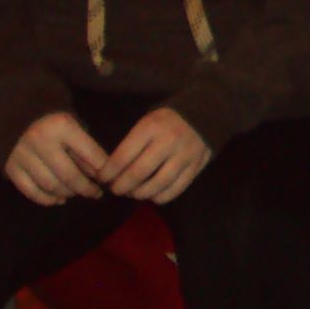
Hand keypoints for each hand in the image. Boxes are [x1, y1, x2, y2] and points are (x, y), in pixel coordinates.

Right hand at [4, 111, 108, 206]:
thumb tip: (99, 177)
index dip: (103, 170)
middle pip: (68, 175)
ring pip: (50, 186)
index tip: (109, 179)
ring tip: (77, 193)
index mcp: (62, 126)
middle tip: (96, 193)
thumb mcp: (75, 128)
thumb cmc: (55, 124)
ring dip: (68, 194)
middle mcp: (40, 140)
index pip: (89, 154)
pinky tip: (59, 199)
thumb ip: (86, 150)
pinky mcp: (11, 168)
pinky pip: (31, 192)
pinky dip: (47, 200)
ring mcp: (22, 155)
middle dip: (86, 188)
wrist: (19, 115)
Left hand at [96, 108, 213, 204]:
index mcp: (151, 127)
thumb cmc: (168, 119)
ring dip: (139, 194)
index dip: (108, 172)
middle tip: (116, 189)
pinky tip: (153, 194)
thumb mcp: (147, 121)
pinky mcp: (197, 166)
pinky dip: (160, 197)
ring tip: (133, 192)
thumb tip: (112, 170)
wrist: (206, 111)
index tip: (103, 178)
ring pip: (157, 185)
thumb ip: (132, 143)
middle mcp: (168, 141)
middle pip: (138, 174)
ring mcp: (185, 155)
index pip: (122, 157)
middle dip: (121, 186)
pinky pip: (175, 190)